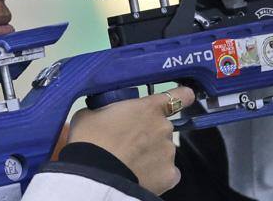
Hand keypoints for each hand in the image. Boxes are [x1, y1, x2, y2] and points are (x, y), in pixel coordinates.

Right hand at [67, 86, 195, 194]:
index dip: (182, 96)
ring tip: (130, 162)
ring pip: (163, 150)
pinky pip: (166, 172)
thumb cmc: (90, 140)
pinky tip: (140, 175)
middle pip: (162, 127)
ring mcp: (169, 153)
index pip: (180, 95)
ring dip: (151, 153)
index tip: (183, 97)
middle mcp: (164, 127)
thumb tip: (104, 114)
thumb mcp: (89, 114)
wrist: (95, 175)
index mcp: (148, 108)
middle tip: (128, 142)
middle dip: (150, 133)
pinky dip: (156, 173)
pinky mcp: (170, 176)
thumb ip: (105, 110)